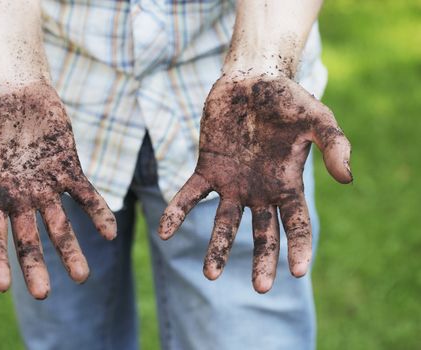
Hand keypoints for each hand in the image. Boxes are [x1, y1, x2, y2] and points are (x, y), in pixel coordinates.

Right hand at [0, 82, 116, 298]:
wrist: (15, 89)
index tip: (2, 286)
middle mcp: (21, 197)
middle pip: (29, 239)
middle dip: (36, 265)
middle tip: (44, 294)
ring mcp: (47, 185)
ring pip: (60, 224)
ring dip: (71, 249)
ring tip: (82, 276)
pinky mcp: (69, 169)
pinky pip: (85, 196)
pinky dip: (97, 212)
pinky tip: (110, 232)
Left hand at [159, 73, 351, 292]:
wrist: (251, 79)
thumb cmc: (287, 98)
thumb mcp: (318, 118)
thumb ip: (335, 145)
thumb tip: (347, 178)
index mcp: (287, 184)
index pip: (296, 223)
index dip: (299, 247)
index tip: (299, 271)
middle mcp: (259, 190)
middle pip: (262, 232)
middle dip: (262, 259)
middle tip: (260, 288)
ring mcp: (232, 183)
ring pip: (225, 222)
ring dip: (217, 247)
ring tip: (210, 274)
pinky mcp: (207, 169)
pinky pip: (190, 196)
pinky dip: (177, 213)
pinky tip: (164, 232)